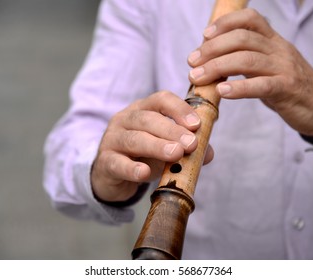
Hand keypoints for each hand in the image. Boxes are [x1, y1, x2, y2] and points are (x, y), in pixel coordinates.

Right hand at [91, 91, 213, 202]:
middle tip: (191, 144)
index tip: (197, 124)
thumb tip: (208, 153)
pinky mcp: (105, 162)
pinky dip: (131, 168)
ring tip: (175, 154)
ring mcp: (112, 139)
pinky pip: (117, 163)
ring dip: (156, 146)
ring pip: (133, 139)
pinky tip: (144, 173)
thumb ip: (186, 148)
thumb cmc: (142, 155)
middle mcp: (125, 119)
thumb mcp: (165, 148)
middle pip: (147, 119)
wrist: (111, 174)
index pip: (160, 100)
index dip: (179, 109)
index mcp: (143, 110)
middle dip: (172, 130)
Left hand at [187, 8, 312, 136]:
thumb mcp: (266, 65)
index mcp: (272, 40)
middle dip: (212, 49)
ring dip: (217, 67)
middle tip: (192, 61)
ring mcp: (283, 68)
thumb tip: (208, 61)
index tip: (204, 36)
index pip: (250, 19)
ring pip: (247, 60)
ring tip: (197, 77)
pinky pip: (261, 85)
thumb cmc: (284, 84)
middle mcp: (278, 49)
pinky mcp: (286, 89)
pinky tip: (221, 91)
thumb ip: (243, 59)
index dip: (225, 23)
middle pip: (242, 38)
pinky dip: (239, 88)